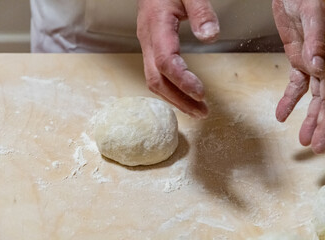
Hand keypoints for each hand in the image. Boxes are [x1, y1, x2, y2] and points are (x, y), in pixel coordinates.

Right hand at [137, 0, 219, 117]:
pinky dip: (170, 90)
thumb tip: (210, 37)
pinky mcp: (151, 48)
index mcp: (156, 26)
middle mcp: (148, 40)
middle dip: (179, 99)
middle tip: (201, 112)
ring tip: (196, 110)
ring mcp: (147, 46)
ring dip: (175, 99)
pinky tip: (183, 96)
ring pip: (154, 81)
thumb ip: (201, 11)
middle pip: (156, 80)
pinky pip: (156, 75)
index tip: (201, 93)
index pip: (166, 62)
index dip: (182, 80)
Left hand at [273, 0, 324, 152]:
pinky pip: (296, 83)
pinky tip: (282, 115)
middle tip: (314, 148)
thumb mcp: (314, 11)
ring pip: (313, 96)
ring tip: (302, 138)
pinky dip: (289, 100)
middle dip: (321, 126)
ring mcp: (314, 62)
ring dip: (308, 118)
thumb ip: (318, 38)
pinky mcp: (299, 57)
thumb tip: (319, 66)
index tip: (322, 141)